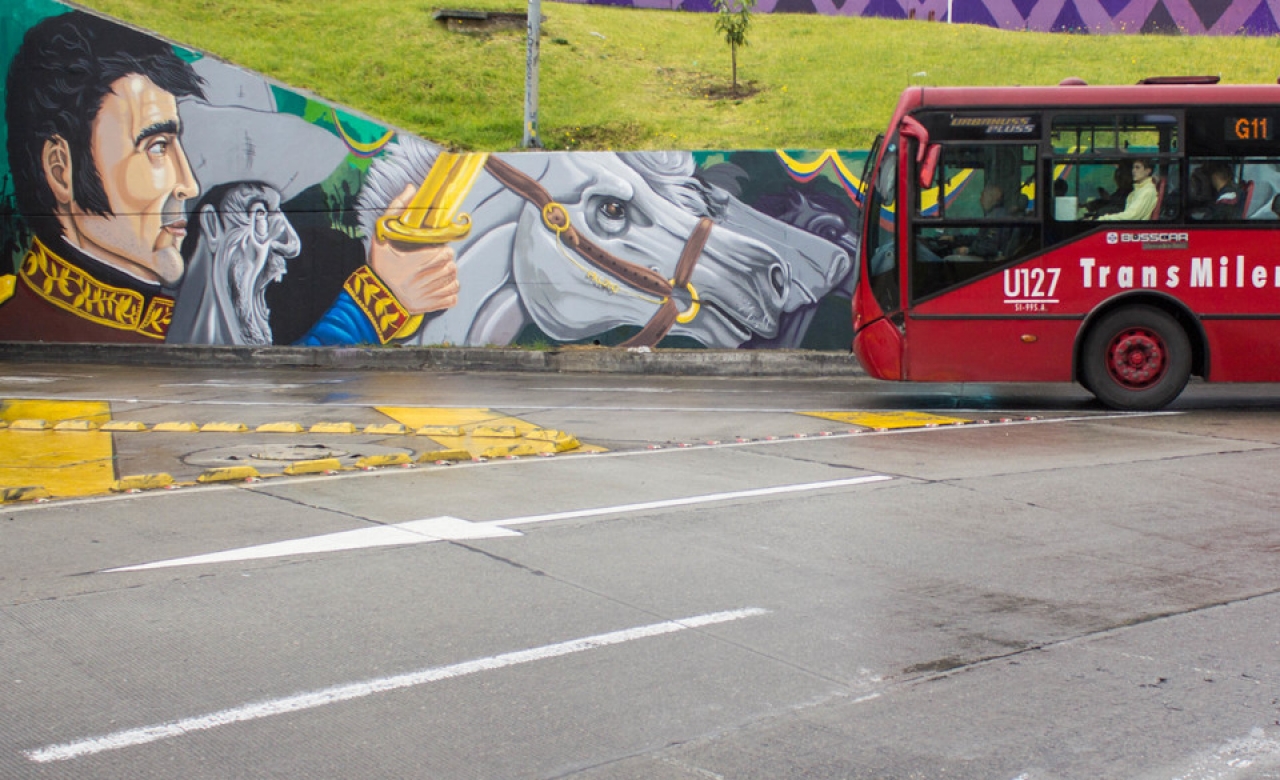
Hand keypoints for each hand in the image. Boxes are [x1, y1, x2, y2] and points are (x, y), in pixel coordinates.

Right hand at [368, 184, 460, 313]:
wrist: (375, 298)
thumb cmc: (380, 265)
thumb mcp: (382, 237)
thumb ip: (396, 210)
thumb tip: (411, 187)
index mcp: (415, 262)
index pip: (446, 253)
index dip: (443, 250)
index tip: (434, 250)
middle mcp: (423, 280)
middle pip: (452, 266)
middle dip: (446, 262)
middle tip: (435, 262)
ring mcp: (428, 296)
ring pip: (454, 282)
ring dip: (448, 276)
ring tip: (436, 274)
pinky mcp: (430, 308)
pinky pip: (453, 299)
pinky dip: (449, 293)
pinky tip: (437, 288)